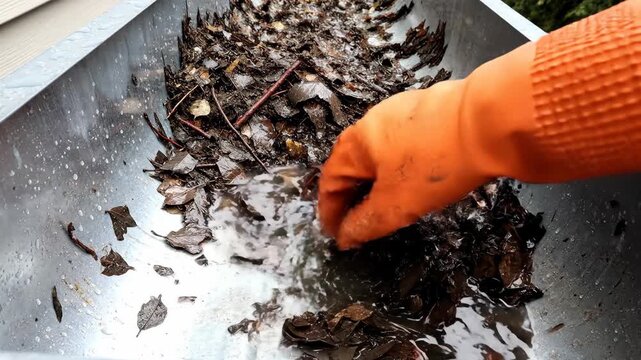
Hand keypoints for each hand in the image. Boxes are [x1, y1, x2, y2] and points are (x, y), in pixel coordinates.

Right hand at [318, 81, 492, 249]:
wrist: (491, 122)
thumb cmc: (438, 162)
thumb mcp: (396, 205)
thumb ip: (365, 223)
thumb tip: (346, 236)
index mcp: (356, 142)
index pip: (330, 181)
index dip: (330, 213)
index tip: (338, 235)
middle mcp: (374, 121)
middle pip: (354, 165)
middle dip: (353, 197)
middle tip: (360, 224)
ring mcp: (402, 111)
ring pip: (381, 154)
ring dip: (378, 182)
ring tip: (388, 205)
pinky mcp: (430, 110)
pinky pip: (405, 144)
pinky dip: (402, 167)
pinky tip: (417, 180)